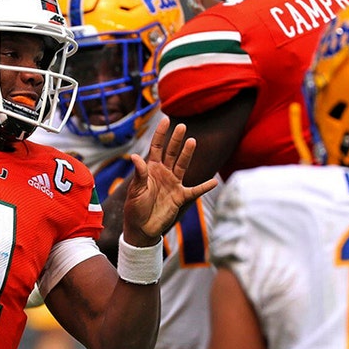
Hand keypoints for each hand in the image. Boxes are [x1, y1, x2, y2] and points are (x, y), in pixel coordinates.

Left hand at [121, 116, 218, 245]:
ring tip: (192, 141)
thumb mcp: (135, 191)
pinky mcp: (180, 197)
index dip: (161, 134)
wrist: (142, 228)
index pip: (157, 147)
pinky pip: (195, 191)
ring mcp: (173, 184)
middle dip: (176, 140)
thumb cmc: (135, 208)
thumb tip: (136, 156)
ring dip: (187, 154)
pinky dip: (204, 187)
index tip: (166, 119)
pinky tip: (214, 182)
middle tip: (183, 126)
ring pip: (182, 165)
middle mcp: (163, 173)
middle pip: (171, 152)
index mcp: (151, 169)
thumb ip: (139, 174)